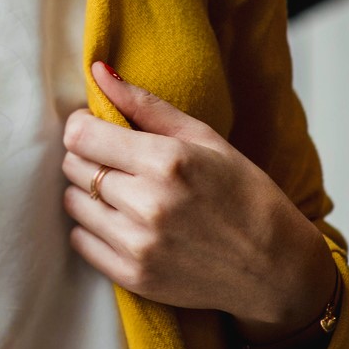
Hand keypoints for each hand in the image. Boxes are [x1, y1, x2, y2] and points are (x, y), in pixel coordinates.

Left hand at [61, 62, 336, 341]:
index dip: (83, 126)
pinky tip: (124, 222)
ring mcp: (139, 245)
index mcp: (167, 161)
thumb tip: (97, 72)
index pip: (81, 135)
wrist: (276, 269)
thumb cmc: (246, 194)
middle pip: (73, 166)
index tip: (99, 128)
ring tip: (124, 192)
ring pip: (72, 202)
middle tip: (117, 161)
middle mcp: (148, 204)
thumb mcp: (205, 138)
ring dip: (88, 192)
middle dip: (88, 157)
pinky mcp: (133, 276)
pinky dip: (93, 228)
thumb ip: (145, 105)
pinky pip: (80, 241)